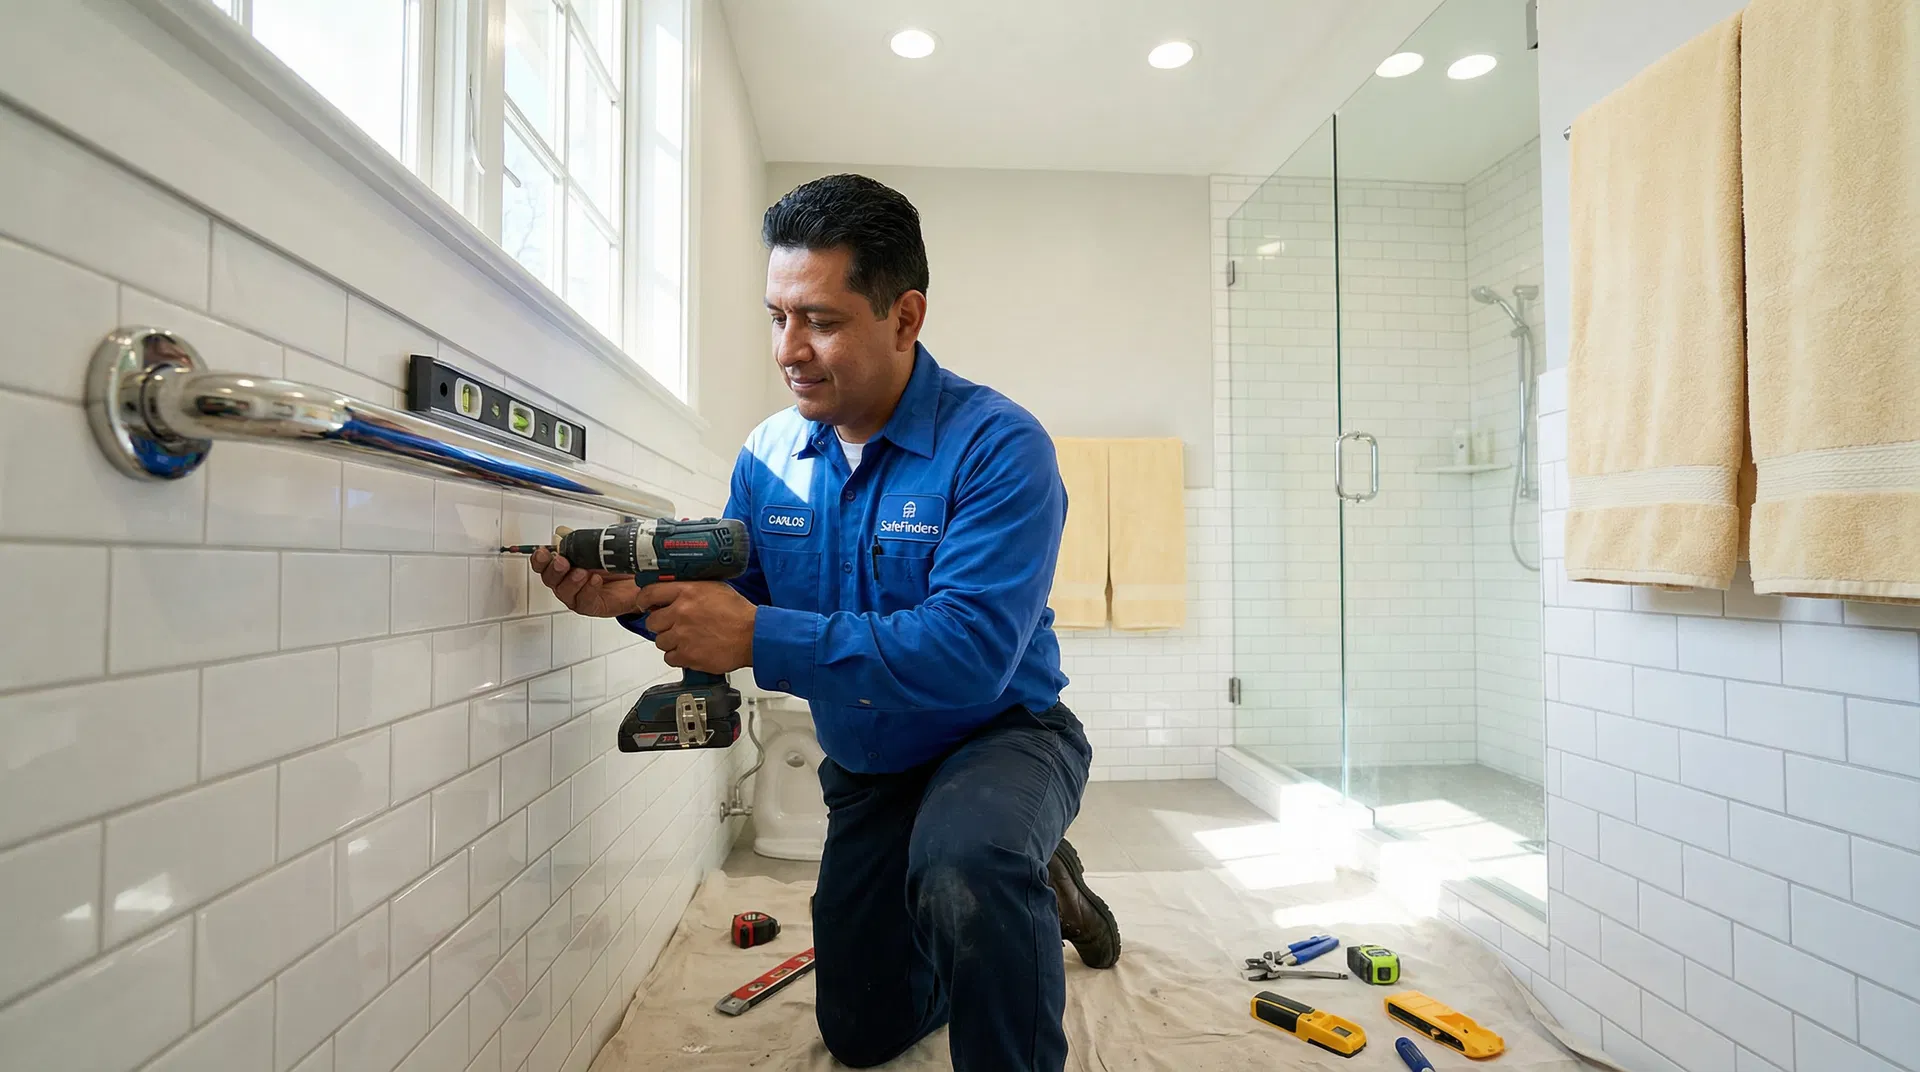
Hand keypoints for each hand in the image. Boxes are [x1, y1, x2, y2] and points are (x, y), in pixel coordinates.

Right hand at [529, 547, 643, 617]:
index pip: (544, 564)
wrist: (635, 581)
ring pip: (564, 592)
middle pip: (550, 579)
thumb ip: (578, 542)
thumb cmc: (612, 567)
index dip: (540, 559)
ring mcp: (577, 596)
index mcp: (563, 566)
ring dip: (571, 581)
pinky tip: (595, 580)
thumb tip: (561, 532)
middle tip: (562, 562)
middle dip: (554, 569)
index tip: (543, 552)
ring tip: (582, 572)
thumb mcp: (596, 550)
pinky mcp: (590, 606)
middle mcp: (566, 582)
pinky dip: (588, 590)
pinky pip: (584, 601)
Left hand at [634, 581, 755, 673]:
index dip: (644, 600)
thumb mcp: (715, 588)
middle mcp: (681, 612)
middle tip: (675, 626)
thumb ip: (691, 588)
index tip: (645, 605)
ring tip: (688, 639)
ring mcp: (683, 635)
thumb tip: (672, 590)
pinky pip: (669, 658)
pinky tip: (691, 650)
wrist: (754, 636)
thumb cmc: (739, 613)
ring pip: (660, 641)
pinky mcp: (687, 655)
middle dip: (661, 625)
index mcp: (687, 592)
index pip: (649, 592)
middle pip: (652, 621)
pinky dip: (678, 656)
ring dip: (671, 641)